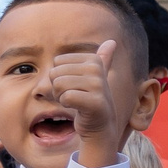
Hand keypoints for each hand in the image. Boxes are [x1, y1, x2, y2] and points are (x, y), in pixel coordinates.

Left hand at [42, 40, 123, 167]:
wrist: (100, 126)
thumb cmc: (90, 101)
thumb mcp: (94, 78)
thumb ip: (102, 59)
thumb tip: (112, 41)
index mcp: (94, 60)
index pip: (57, 62)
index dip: (60, 76)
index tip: (75, 86)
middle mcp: (97, 69)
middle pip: (55, 73)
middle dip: (58, 88)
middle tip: (73, 97)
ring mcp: (98, 85)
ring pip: (59, 85)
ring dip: (61, 97)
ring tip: (75, 102)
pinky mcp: (95, 102)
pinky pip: (66, 97)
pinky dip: (67, 105)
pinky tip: (78, 109)